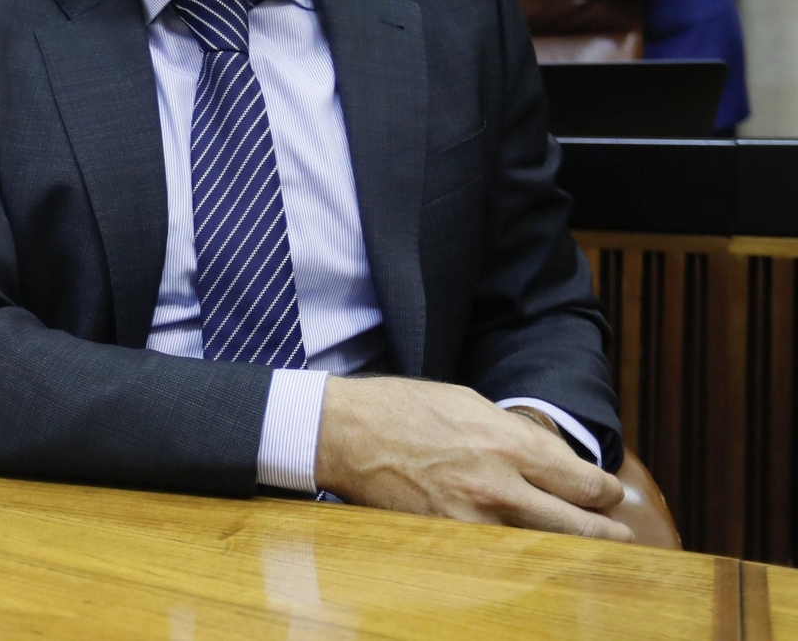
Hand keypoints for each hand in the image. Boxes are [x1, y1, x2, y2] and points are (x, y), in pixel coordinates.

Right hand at [314, 376, 632, 541]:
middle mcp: (500, 487)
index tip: (606, 495)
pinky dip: (521, 560)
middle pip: (579, 526)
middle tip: (618, 537)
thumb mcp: (471, 404)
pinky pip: (501, 559)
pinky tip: (531, 561)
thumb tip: (555, 463)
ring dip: (569, 551)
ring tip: (588, 555)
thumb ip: (517, 435)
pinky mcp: (448, 540)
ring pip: (545, 550)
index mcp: (509, 443)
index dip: (604, 492)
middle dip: (605, 532)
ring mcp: (473, 521)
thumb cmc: (405, 409)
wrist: (346, 431)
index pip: (584, 482)